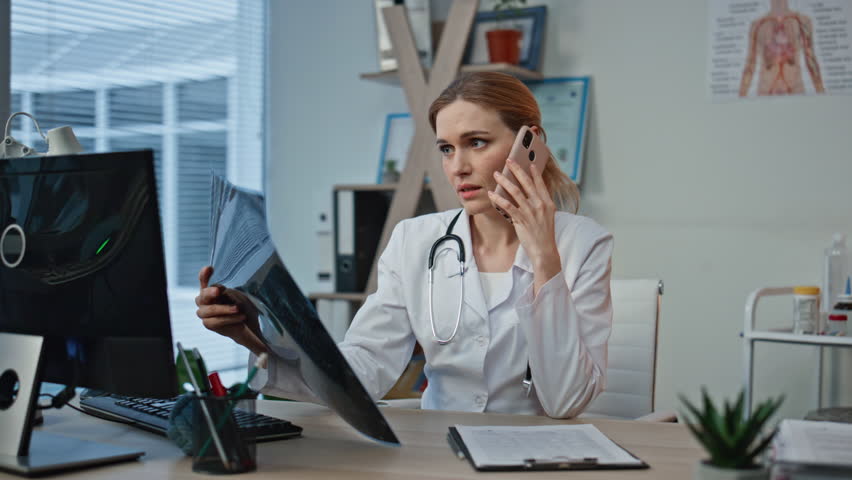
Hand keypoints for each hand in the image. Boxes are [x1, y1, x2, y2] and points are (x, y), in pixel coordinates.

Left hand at [196, 266, 267, 355]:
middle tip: (238, 308)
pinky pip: (204, 282)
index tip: (242, 317)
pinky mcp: (212, 288)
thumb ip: (257, 348)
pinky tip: (209, 268)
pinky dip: (204, 276)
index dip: (225, 320)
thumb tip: (267, 363)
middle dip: (221, 310)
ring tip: (220, 290)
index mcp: (213, 325)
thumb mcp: (251, 337)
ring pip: (202, 296)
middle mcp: (207, 312)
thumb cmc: (245, 324)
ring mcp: (208, 299)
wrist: (243, 310)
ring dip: (210, 293)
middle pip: (205, 311)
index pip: (212, 323)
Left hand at [488, 159, 561, 293]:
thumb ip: (539, 204)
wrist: (544, 250)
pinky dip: (498, 199)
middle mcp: (540, 205)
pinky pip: (507, 206)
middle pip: (527, 183)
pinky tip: (492, 194)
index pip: (540, 183)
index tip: (529, 162)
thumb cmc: (543, 234)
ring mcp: (530, 212)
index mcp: (548, 203)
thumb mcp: (546, 216)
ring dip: (504, 181)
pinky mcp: (521, 220)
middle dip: (517, 170)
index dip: (534, 172)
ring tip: (496, 174)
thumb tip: (528, 194)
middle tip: (509, 160)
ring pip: (515, 192)